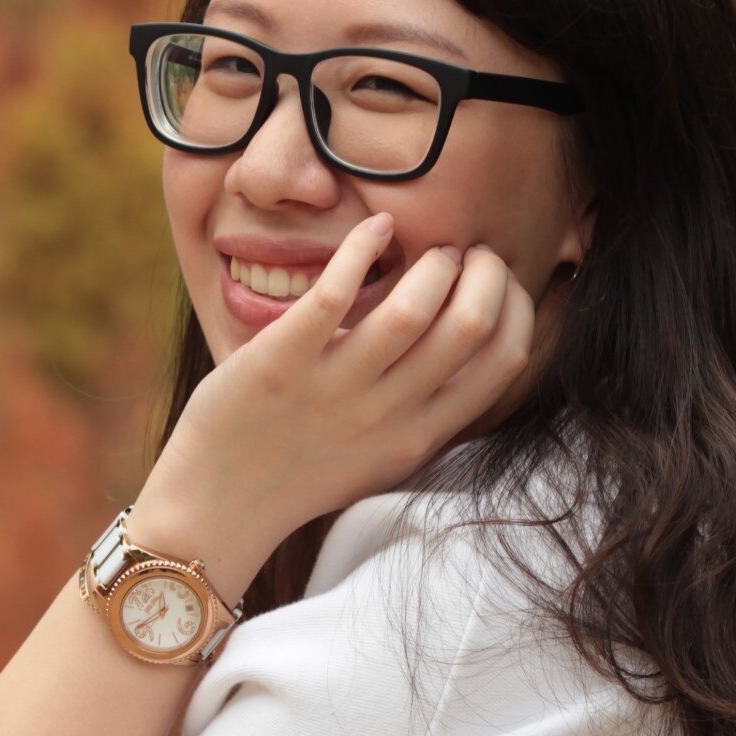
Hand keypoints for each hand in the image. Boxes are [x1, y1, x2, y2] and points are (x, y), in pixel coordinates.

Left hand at [137, 212, 534, 587]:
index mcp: (418, 436)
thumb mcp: (383, 458)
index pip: (504, 361)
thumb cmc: (300, 474)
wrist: (218, 508)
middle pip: (470, 326)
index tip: (501, 283)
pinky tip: (375, 228)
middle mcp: (386, 414)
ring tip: (425, 249)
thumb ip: (428, 414)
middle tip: (469, 254)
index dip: (518, 308)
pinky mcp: (280, 361)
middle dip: (486, 272)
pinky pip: (334, 291)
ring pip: (414, 308)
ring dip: (433, 262)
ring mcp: (334, 388)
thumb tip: (473, 351)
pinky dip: (364, 247)